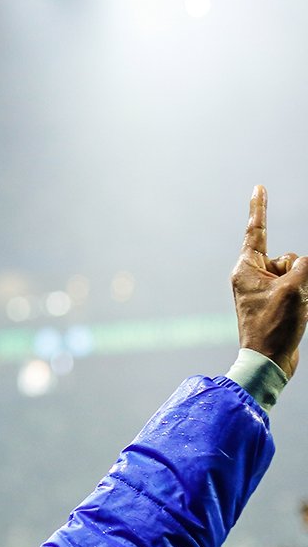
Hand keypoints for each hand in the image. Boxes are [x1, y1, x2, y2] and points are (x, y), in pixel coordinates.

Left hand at [231, 185, 307, 377]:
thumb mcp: (295, 290)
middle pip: (286, 257)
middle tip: (286, 301)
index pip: (256, 231)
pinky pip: (297, 287)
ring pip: (296, 273)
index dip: (260, 207)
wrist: (269, 360)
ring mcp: (261, 289)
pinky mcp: (273, 301)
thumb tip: (304, 262)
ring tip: (290, 310)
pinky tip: (297, 313)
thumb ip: (304, 267)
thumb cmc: (274, 326)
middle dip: (298, 273)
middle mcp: (250, 275)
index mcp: (245, 268)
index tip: (259, 186)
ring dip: (302, 288)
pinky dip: (303, 297)